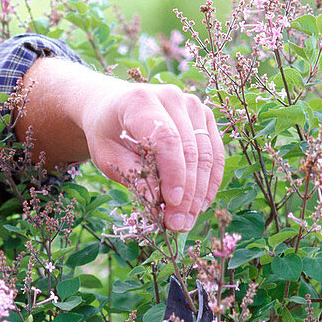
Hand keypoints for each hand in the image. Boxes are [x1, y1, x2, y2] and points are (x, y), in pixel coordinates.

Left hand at [82, 82, 225, 230]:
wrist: (113, 106)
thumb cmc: (107, 133)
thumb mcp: (106, 156)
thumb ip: (132, 175)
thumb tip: (159, 202)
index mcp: (141, 101)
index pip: (167, 139)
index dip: (173, 174)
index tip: (172, 203)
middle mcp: (172, 96)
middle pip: (190, 149)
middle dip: (187, 192)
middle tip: (178, 224)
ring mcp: (192, 104)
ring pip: (206, 154)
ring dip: (200, 192)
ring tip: (187, 220)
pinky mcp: (204, 116)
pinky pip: (214, 152)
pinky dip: (210, 180)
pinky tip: (201, 204)